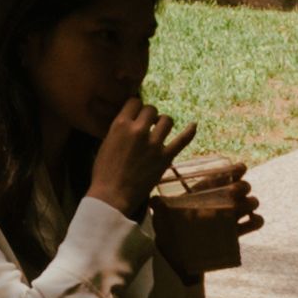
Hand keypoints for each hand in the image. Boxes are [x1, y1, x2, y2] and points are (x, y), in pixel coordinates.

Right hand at [92, 100, 182, 218]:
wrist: (112, 195)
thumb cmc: (104, 171)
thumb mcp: (105, 143)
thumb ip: (119, 130)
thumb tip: (130, 122)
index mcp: (120, 125)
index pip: (134, 102)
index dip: (136, 106)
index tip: (137, 112)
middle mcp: (138, 130)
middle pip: (151, 109)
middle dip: (149, 115)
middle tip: (147, 123)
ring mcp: (154, 144)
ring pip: (167, 120)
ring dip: (163, 122)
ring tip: (160, 128)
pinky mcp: (165, 157)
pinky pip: (182, 140)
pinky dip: (189, 131)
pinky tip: (193, 125)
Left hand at [161, 160, 263, 248]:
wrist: (176, 257)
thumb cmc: (168, 233)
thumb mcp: (162, 217)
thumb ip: (159, 208)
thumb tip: (152, 199)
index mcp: (203, 193)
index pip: (221, 177)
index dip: (233, 170)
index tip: (240, 169)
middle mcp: (218, 202)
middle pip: (240, 188)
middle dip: (242, 187)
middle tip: (235, 191)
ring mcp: (229, 217)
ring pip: (249, 203)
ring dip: (250, 202)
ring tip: (246, 205)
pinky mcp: (234, 233)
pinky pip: (254, 224)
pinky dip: (257, 221)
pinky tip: (253, 219)